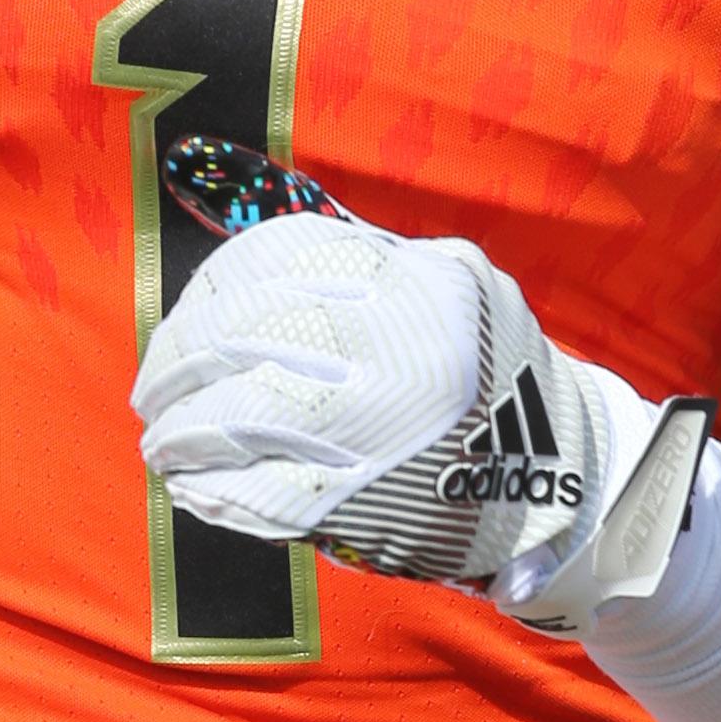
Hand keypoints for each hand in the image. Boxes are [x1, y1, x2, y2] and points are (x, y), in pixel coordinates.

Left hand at [132, 193, 627, 610]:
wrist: (568, 481)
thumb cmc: (481, 379)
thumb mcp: (441, 290)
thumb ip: (348, 264)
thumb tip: (219, 213)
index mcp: (419, 285)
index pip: (272, 264)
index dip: (205, 298)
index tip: (180, 326)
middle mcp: (404, 350)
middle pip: (240, 337)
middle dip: (176, 367)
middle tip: (152, 394)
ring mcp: (385, 432)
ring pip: (237, 416)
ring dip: (180, 434)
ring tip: (163, 444)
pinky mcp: (370, 508)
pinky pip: (259, 493)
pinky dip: (210, 490)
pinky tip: (193, 487)